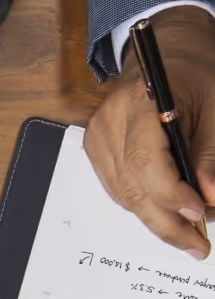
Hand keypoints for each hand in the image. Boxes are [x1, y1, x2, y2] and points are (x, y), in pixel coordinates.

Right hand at [84, 5, 214, 260]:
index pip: (145, 163)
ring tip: (188, 236)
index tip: (200, 214)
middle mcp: (108, 122)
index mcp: (139, 102)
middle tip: (197, 245)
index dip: (172, 195)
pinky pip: (118, 190)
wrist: (165, 53)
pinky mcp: (95, 150)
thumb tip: (210, 201)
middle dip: (166, 221)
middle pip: (131, 187)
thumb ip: (210, 157)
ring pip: (124, 195)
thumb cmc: (195, 74)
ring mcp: (97, 138)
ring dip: (157, 219)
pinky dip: (144, 206)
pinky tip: (167, 214)